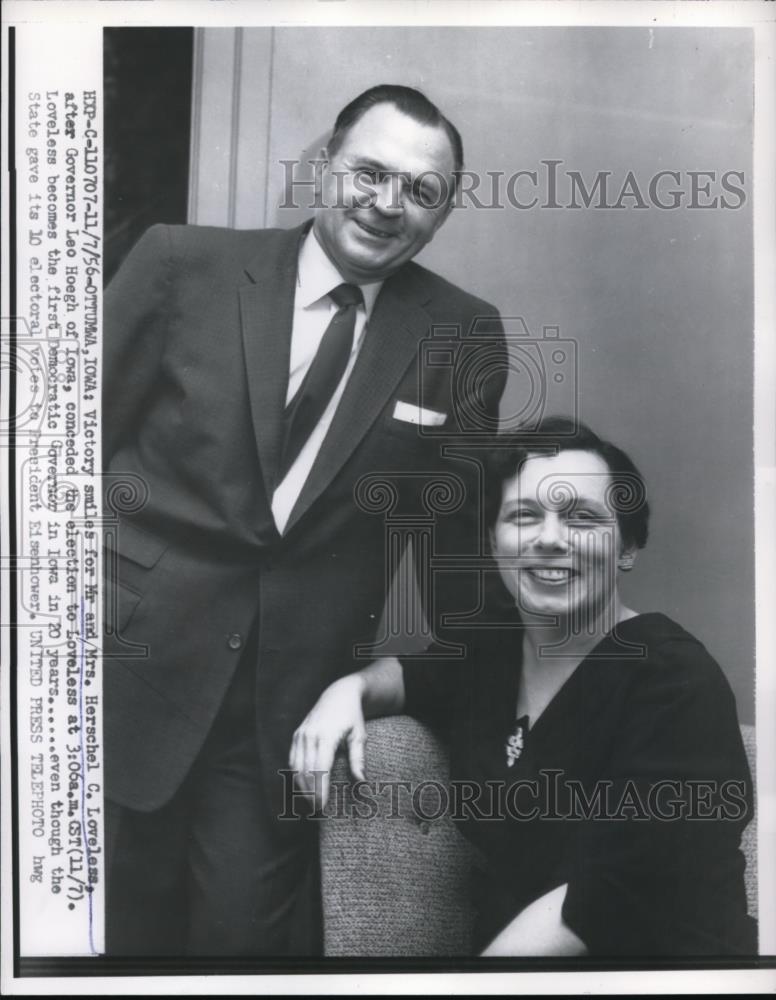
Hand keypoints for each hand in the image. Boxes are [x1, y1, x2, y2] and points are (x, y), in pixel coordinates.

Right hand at [289, 674, 366, 810]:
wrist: (338, 695)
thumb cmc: (352, 717)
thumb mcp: (359, 735)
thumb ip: (358, 758)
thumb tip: (361, 782)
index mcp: (326, 736)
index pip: (320, 769)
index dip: (320, 789)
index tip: (323, 806)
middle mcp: (309, 735)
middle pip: (306, 771)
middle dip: (310, 792)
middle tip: (318, 810)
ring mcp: (300, 734)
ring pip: (296, 767)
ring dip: (302, 787)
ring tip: (311, 803)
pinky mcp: (296, 735)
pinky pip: (293, 760)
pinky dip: (296, 775)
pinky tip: (304, 787)